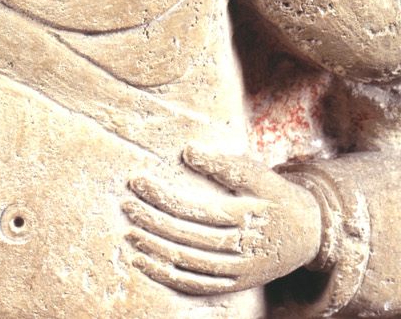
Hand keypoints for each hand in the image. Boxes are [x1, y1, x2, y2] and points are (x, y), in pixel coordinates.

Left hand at [124, 147, 321, 295]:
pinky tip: (142, 261)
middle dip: (151, 220)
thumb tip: (188, 150)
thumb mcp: (259, 175)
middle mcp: (243, 249)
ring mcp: (239, 271)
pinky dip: (166, 276)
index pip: (194, 209)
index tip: (136, 180)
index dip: (162, 196)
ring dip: (154, 248)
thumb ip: (225, 165)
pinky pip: (196, 285)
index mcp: (247, 218)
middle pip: (187, 237)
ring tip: (129, 231)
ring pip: (188, 264)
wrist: (310, 233)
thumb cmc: (277, 196)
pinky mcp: (236, 284)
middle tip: (125, 204)